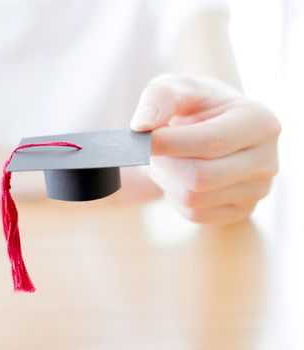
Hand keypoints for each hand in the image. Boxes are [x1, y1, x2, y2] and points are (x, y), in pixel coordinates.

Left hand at [130, 75, 280, 224]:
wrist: (211, 127)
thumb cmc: (194, 105)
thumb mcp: (177, 88)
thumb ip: (158, 98)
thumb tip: (142, 126)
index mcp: (259, 121)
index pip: (210, 141)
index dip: (168, 143)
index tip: (141, 137)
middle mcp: (266, 159)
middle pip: (200, 176)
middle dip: (164, 163)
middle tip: (149, 148)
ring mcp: (257, 190)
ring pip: (193, 199)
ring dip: (166, 179)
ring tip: (166, 158)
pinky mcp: (241, 211)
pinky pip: (193, 214)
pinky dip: (174, 196)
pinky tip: (178, 175)